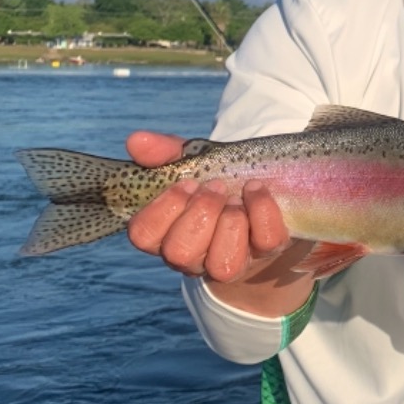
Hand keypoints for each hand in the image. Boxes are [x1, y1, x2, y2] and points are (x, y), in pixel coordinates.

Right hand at [124, 131, 292, 282]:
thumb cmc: (217, 182)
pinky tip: (257, 191)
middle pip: (179, 252)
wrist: (267, 193)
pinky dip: (262, 210)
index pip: (143, 235)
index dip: (165, 207)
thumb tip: (135, 140)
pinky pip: (265, 241)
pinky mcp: (268, 253)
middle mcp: (194, 257)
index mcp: (165, 234)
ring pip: (221, 263)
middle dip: (200, 211)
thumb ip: (164, 152)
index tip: (188, 182)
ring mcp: (231, 261)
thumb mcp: (191, 162)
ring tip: (236, 197)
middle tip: (216, 187)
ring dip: (229, 221)